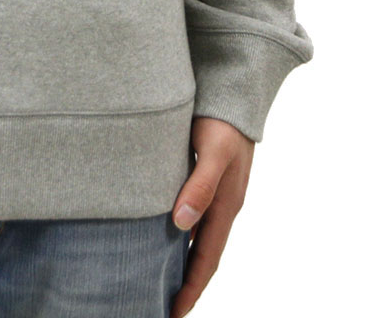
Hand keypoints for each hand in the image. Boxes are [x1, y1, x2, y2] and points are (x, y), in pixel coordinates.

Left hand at [169, 116, 254, 317]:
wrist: (234, 94)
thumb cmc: (222, 122)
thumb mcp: (212, 152)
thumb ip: (199, 185)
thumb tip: (181, 223)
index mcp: (226, 206)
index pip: (207, 260)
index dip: (190, 289)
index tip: (173, 314)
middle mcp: (222, 206)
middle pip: (202, 255)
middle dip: (185, 284)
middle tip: (159, 307)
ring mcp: (215, 194)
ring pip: (196, 237)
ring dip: (181, 261)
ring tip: (156, 279)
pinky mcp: (204, 179)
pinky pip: (192, 216)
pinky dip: (179, 234)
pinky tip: (160, 234)